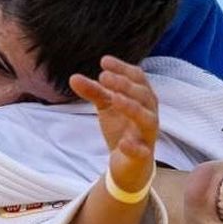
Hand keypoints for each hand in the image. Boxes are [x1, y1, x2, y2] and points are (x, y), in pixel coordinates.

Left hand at [69, 56, 158, 195]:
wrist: (128, 163)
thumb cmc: (121, 128)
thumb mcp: (105, 107)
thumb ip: (93, 92)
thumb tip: (73, 77)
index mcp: (142, 98)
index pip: (138, 78)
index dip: (123, 69)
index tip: (104, 61)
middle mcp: (149, 114)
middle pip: (144, 96)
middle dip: (125, 85)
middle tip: (103, 77)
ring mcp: (147, 135)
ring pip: (147, 120)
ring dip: (132, 108)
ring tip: (113, 98)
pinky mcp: (142, 156)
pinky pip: (142, 151)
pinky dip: (134, 146)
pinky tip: (123, 143)